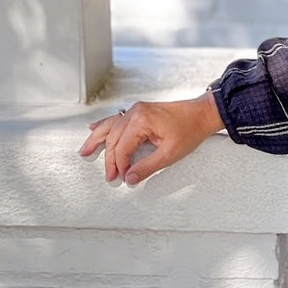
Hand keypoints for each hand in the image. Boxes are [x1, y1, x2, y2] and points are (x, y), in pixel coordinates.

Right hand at [78, 91, 224, 187]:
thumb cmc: (191, 129)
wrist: (203, 114)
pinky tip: (94, 128)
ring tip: (85, 151)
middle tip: (109, 175)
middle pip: (114, 138)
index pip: (122, 148)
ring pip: (110, 126)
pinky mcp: (140, 111)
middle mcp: (135, 112)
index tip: (120, 178)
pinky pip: (117, 119)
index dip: (119, 165)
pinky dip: (105, 125)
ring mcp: (137, 110)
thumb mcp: (170, 153)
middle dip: (110, 159)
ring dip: (97, 140)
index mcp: (141, 120)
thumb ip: (147, 167)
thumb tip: (130, 177)